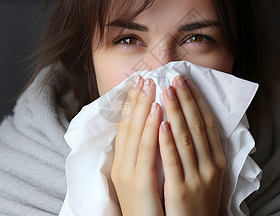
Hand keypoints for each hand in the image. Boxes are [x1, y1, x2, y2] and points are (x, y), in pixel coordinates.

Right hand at [111, 75, 163, 215]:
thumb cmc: (148, 209)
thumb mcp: (141, 180)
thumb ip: (143, 158)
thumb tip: (151, 134)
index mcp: (121, 165)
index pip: (125, 128)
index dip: (130, 105)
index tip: (138, 85)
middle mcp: (122, 166)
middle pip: (128, 126)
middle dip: (137, 100)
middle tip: (144, 77)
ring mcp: (129, 174)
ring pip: (136, 134)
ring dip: (144, 107)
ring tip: (152, 86)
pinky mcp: (139, 183)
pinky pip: (146, 152)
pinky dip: (151, 130)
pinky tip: (157, 113)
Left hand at [159, 75, 225, 215]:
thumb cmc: (199, 200)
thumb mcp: (209, 174)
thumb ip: (203, 150)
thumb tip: (193, 121)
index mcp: (218, 160)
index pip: (207, 123)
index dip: (196, 101)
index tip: (186, 81)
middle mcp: (211, 166)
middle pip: (196, 126)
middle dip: (185, 100)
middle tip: (174, 78)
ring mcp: (197, 177)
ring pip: (185, 138)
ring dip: (175, 112)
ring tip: (165, 91)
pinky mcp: (181, 190)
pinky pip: (174, 161)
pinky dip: (168, 141)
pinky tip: (161, 124)